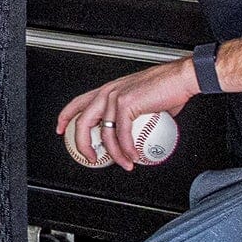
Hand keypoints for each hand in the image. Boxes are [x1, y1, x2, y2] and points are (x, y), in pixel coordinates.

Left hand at [56, 57, 197, 169]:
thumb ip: (131, 115)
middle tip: (89, 157)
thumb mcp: (142, 100)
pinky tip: (133, 156)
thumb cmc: (167, 88)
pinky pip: (122, 134)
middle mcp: (108, 92)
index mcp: (108, 90)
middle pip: (83, 121)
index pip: (78, 102)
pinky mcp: (127, 104)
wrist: (181, 78)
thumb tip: (132, 132)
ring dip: (114, 154)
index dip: (65, 116)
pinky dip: (127, 149)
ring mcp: (115, 97)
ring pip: (104, 133)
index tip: (60, 129)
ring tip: (124, 163)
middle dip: (82, 143)